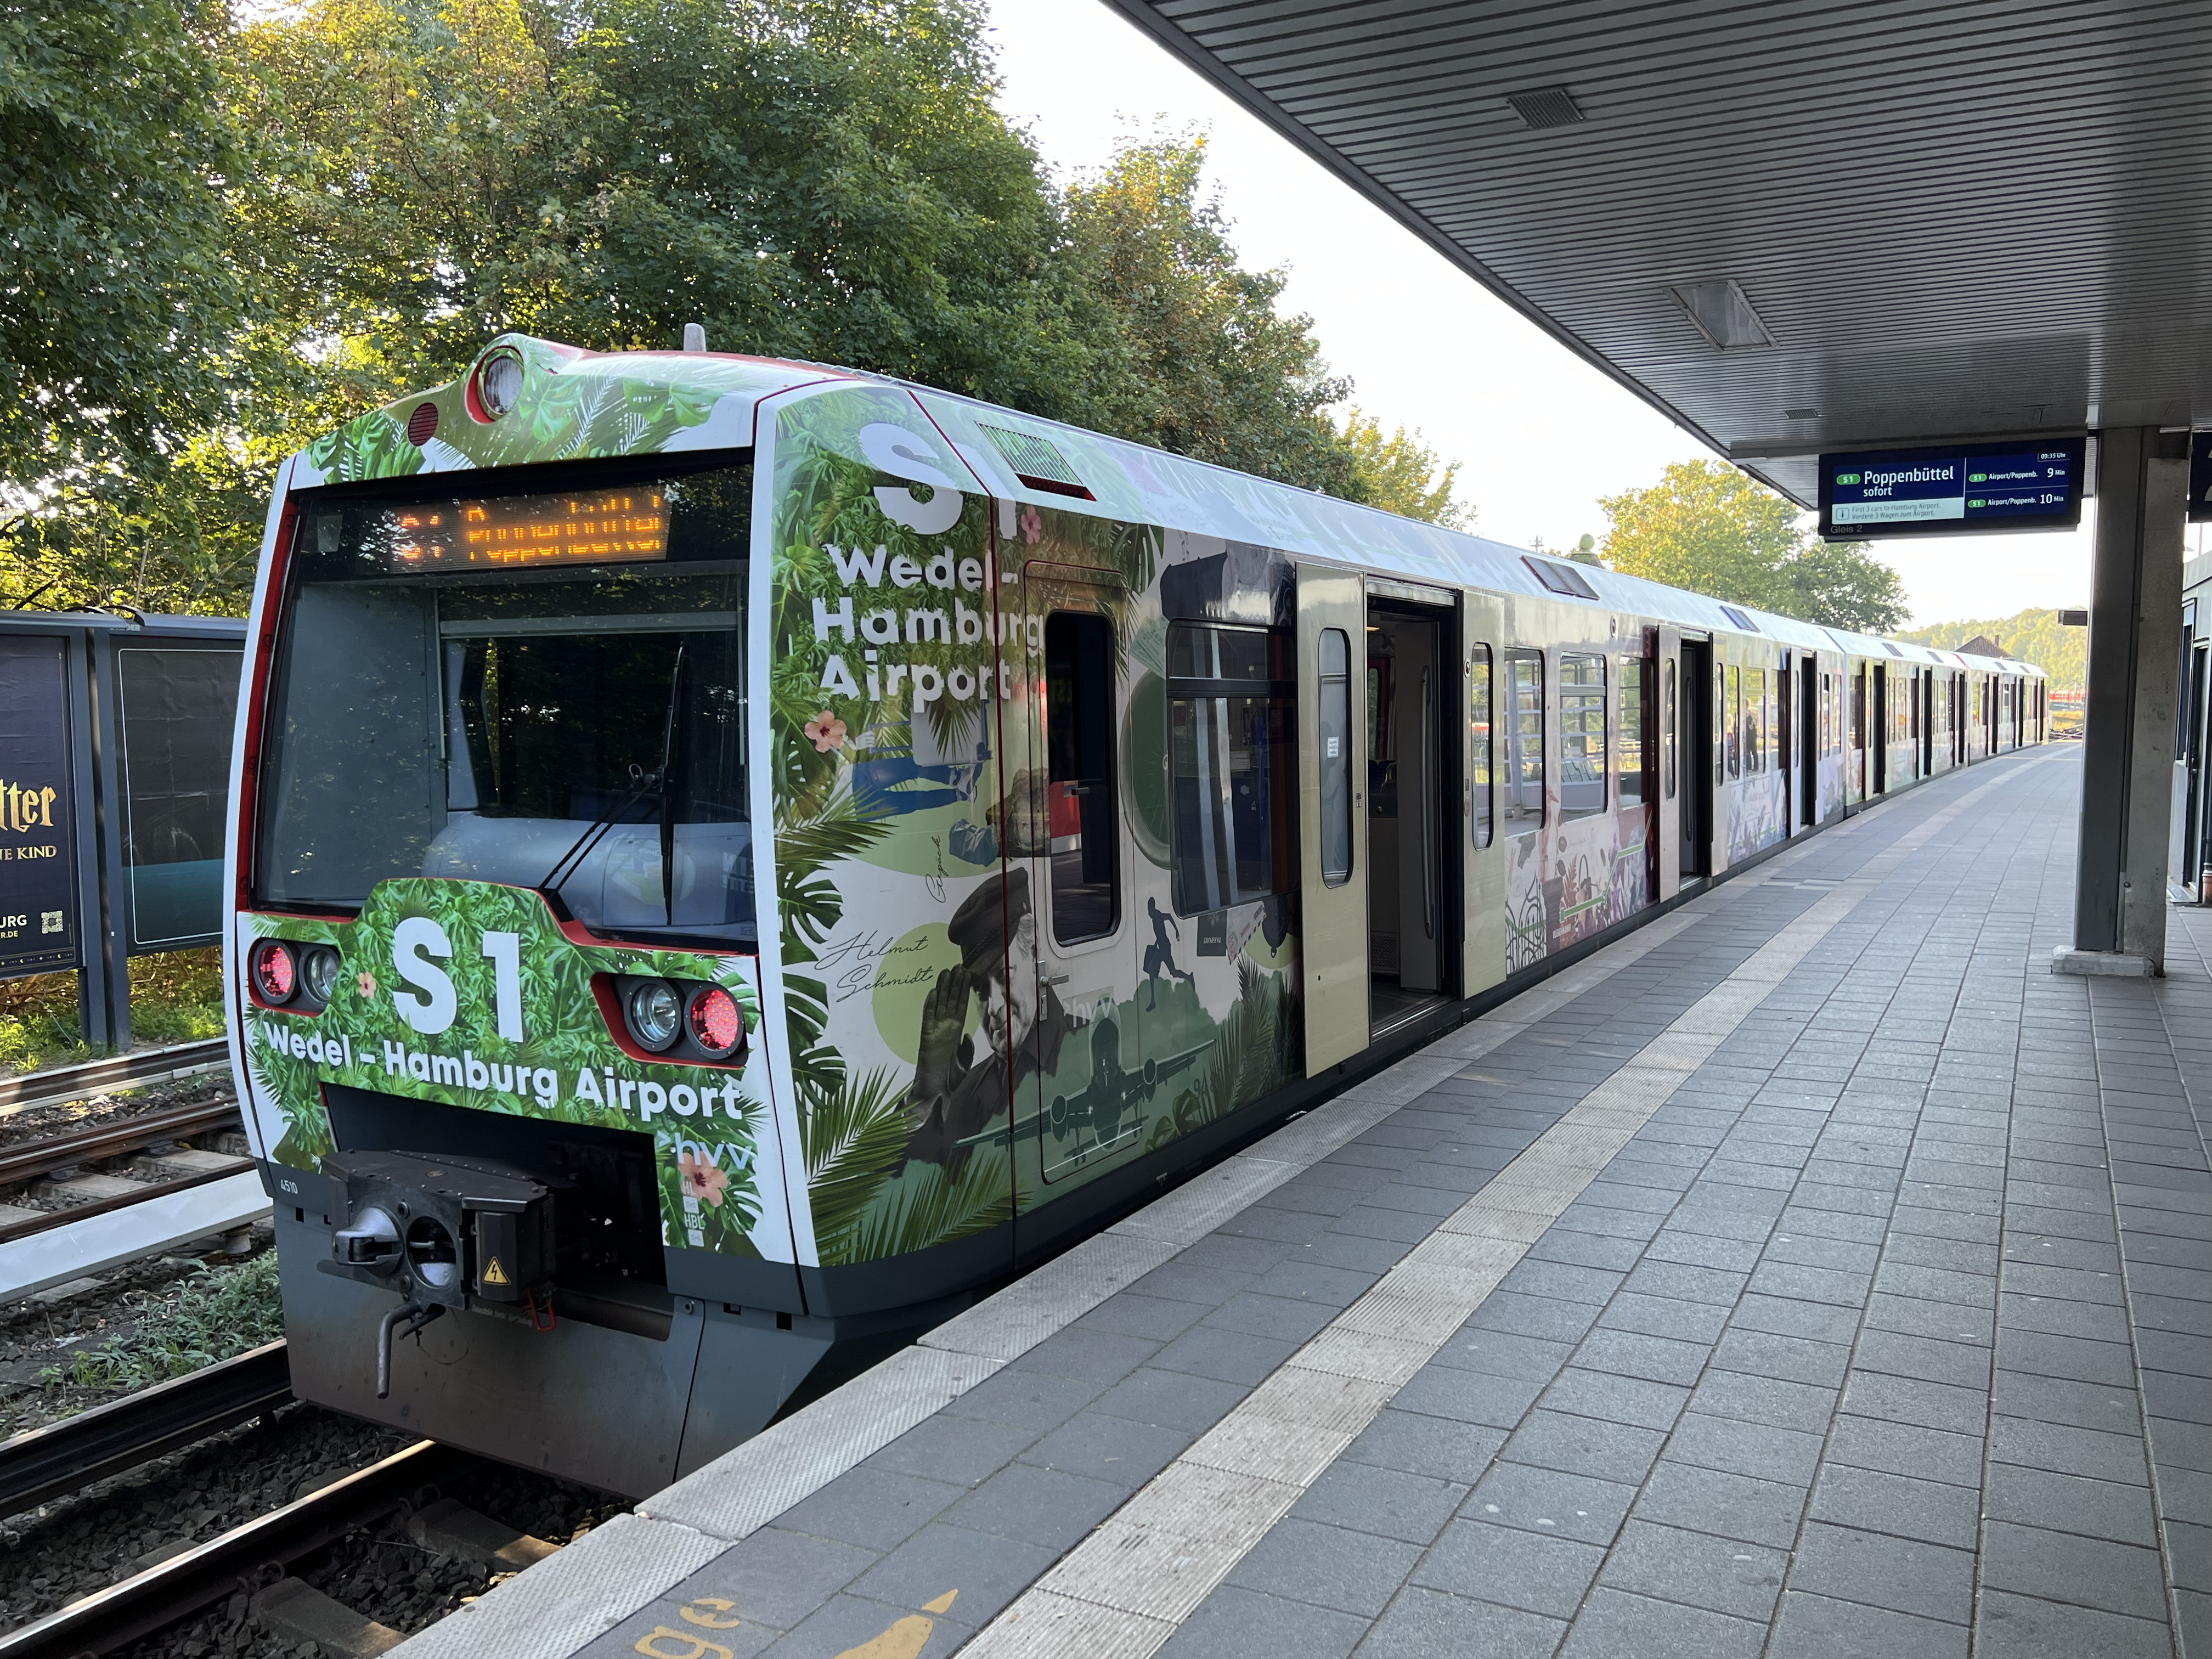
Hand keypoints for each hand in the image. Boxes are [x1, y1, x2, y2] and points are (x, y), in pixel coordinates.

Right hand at [914, 966, 968, 1091]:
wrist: (934, 1088)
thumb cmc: (949, 1077)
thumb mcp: (964, 1062)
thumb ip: (968, 1049)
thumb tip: (968, 1036)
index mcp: (956, 1031)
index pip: (961, 1006)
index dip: (964, 990)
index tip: (968, 975)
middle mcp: (945, 1027)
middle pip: (950, 1001)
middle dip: (954, 984)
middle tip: (958, 966)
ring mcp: (935, 1029)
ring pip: (939, 1004)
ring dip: (942, 988)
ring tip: (946, 972)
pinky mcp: (925, 1034)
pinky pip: (927, 1016)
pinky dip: (930, 1004)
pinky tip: (933, 991)